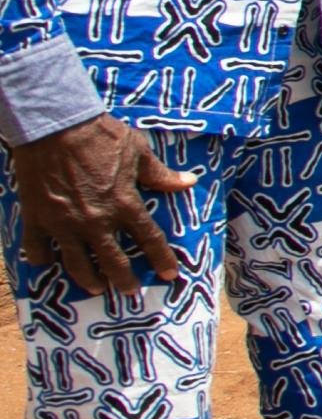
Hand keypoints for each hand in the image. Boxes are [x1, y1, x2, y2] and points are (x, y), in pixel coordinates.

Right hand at [7, 116, 192, 298]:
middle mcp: (96, 221)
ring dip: (88, 278)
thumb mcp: (138, 152)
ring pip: (76, 262)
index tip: (169, 275)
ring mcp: (64, 222)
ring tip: (95, 288)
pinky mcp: (37, 217)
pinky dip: (41, 257)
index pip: (149, 240)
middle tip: (130, 293)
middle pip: (113, 261)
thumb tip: (188, 182)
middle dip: (124, 280)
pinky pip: (37, 246)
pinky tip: (46, 264)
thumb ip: (160, 174)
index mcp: (124, 205)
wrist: (57, 126)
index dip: (161, 260)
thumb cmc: (102, 136)